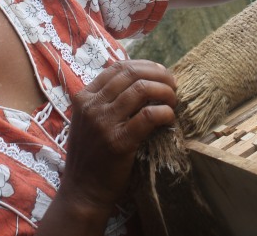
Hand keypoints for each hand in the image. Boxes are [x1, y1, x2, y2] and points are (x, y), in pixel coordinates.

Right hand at [55, 60, 176, 221]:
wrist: (83, 192)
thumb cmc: (92, 156)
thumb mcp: (89, 121)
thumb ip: (106, 101)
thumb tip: (140, 80)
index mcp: (84, 97)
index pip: (119, 68)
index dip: (145, 66)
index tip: (161, 73)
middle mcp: (91, 106)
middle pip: (132, 74)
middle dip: (159, 75)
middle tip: (173, 84)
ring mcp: (103, 123)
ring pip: (141, 90)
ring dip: (164, 92)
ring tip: (173, 100)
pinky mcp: (118, 142)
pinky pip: (148, 116)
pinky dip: (164, 112)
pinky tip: (169, 118)